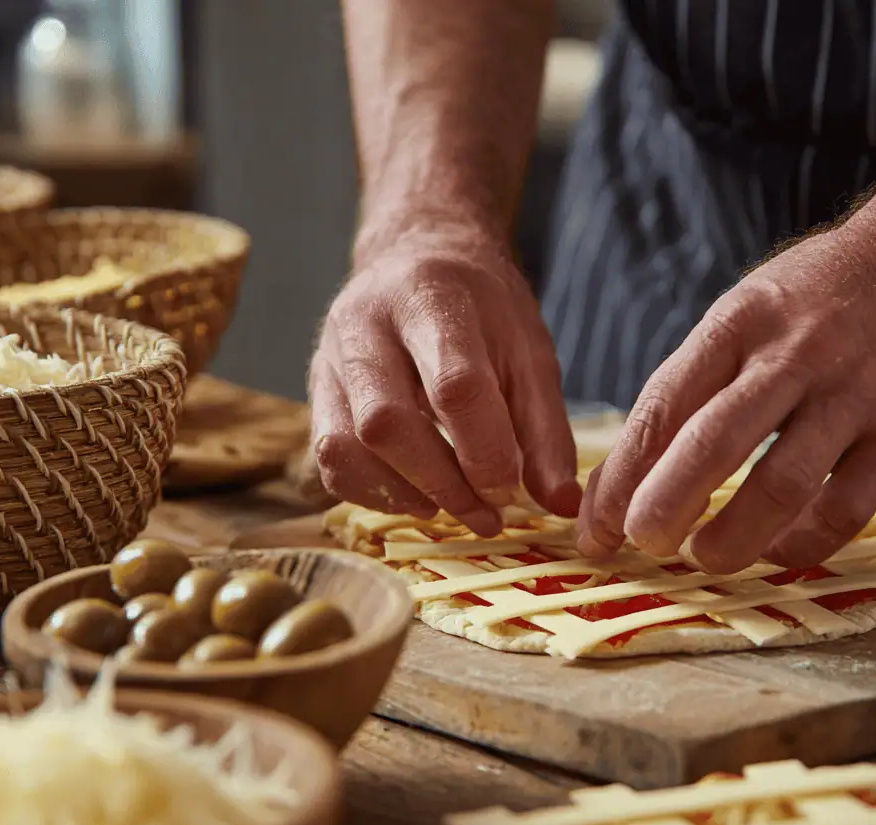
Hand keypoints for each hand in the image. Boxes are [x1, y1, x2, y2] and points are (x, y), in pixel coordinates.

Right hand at [310, 223, 580, 535]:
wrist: (416, 259)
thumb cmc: (480, 309)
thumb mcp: (528, 352)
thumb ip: (545, 430)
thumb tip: (559, 505)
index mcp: (431, 297)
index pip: (454, 386)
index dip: (485, 452)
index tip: (510, 489)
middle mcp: (365, 323)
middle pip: (386, 423)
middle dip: (442, 484)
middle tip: (486, 515)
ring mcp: (330, 357)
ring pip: (346, 447)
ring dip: (404, 495)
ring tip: (451, 507)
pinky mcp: (315, 390)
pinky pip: (329, 460)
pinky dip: (374, 492)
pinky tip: (416, 494)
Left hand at [576, 221, 875, 572]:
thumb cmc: (801, 306)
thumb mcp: (733, 323)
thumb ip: (680, 394)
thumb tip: (614, 488)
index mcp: (735, 325)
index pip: (660, 410)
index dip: (618, 481)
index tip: (595, 529)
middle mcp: (792, 357)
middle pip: (712, 446)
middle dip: (662, 509)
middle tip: (641, 543)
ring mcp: (853, 395)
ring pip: (782, 487)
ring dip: (730, 539)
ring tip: (701, 556)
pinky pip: (847, 509)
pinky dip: (801, 544)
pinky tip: (773, 551)